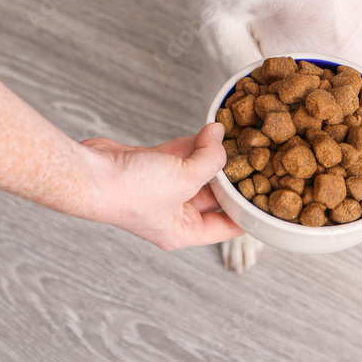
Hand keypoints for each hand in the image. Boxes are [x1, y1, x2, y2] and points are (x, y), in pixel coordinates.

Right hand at [80, 123, 243, 250]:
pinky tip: (211, 130)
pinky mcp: (151, 167)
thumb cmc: (130, 191)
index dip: (249, 210)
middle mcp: (174, 213)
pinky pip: (181, 155)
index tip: (271, 193)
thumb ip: (209, 160)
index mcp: (184, 231)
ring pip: (198, 171)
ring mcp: (163, 189)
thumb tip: (220, 137)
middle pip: (216, 195)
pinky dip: (194, 143)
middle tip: (258, 155)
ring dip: (213, 153)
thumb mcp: (184, 178)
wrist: (90, 174)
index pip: (228, 225)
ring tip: (236, 136)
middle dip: (233, 174)